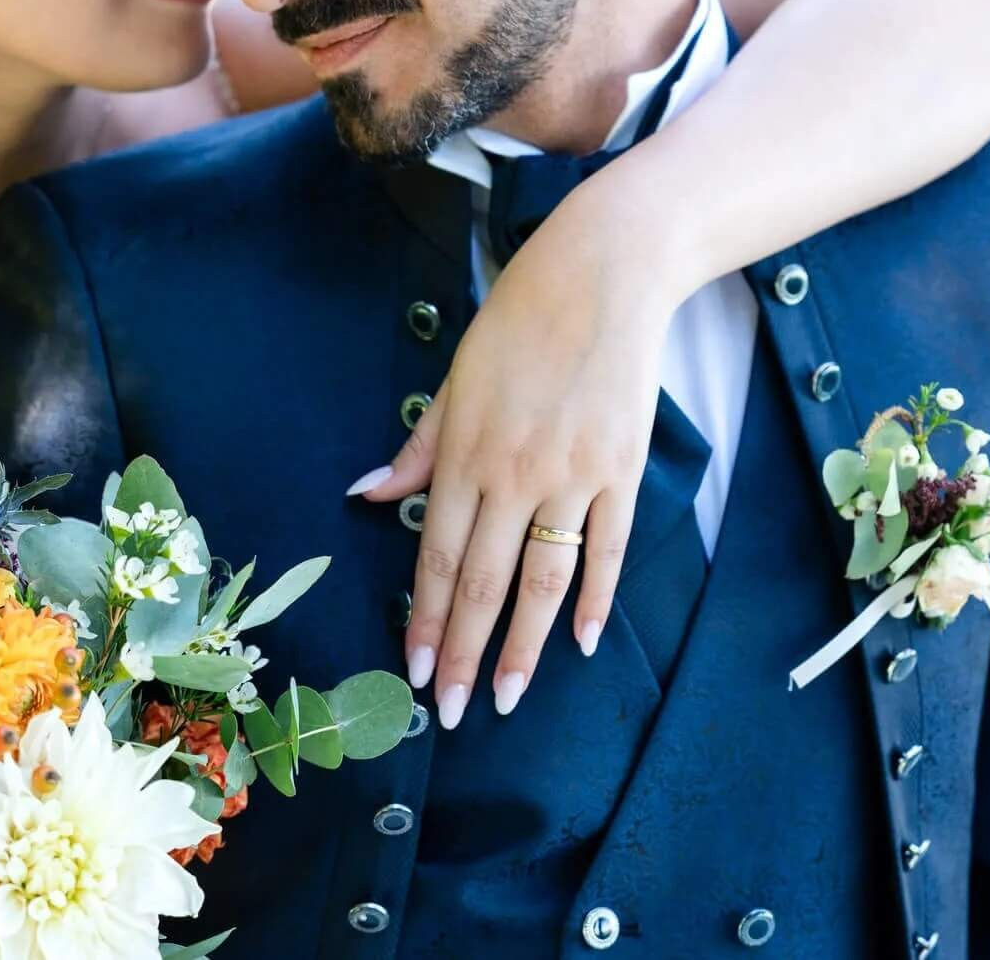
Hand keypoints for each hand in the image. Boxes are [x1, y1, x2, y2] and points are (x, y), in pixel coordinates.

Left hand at [357, 185, 686, 728]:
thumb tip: (368, 495)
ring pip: (543, 582)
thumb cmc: (519, 324)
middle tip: (455, 711)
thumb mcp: (455, 382)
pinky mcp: (622, 471)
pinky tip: (583, 642)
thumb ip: (417, 449)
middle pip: (482, 583)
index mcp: (464, 453)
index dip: (424, 620)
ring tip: (508, 697)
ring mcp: (572, 476)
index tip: (416, 671)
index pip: (435, 557)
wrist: (603, 277)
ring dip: (523, 647)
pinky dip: (595, 600)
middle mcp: (514, 474)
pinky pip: (607, 551)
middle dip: (463, 654)